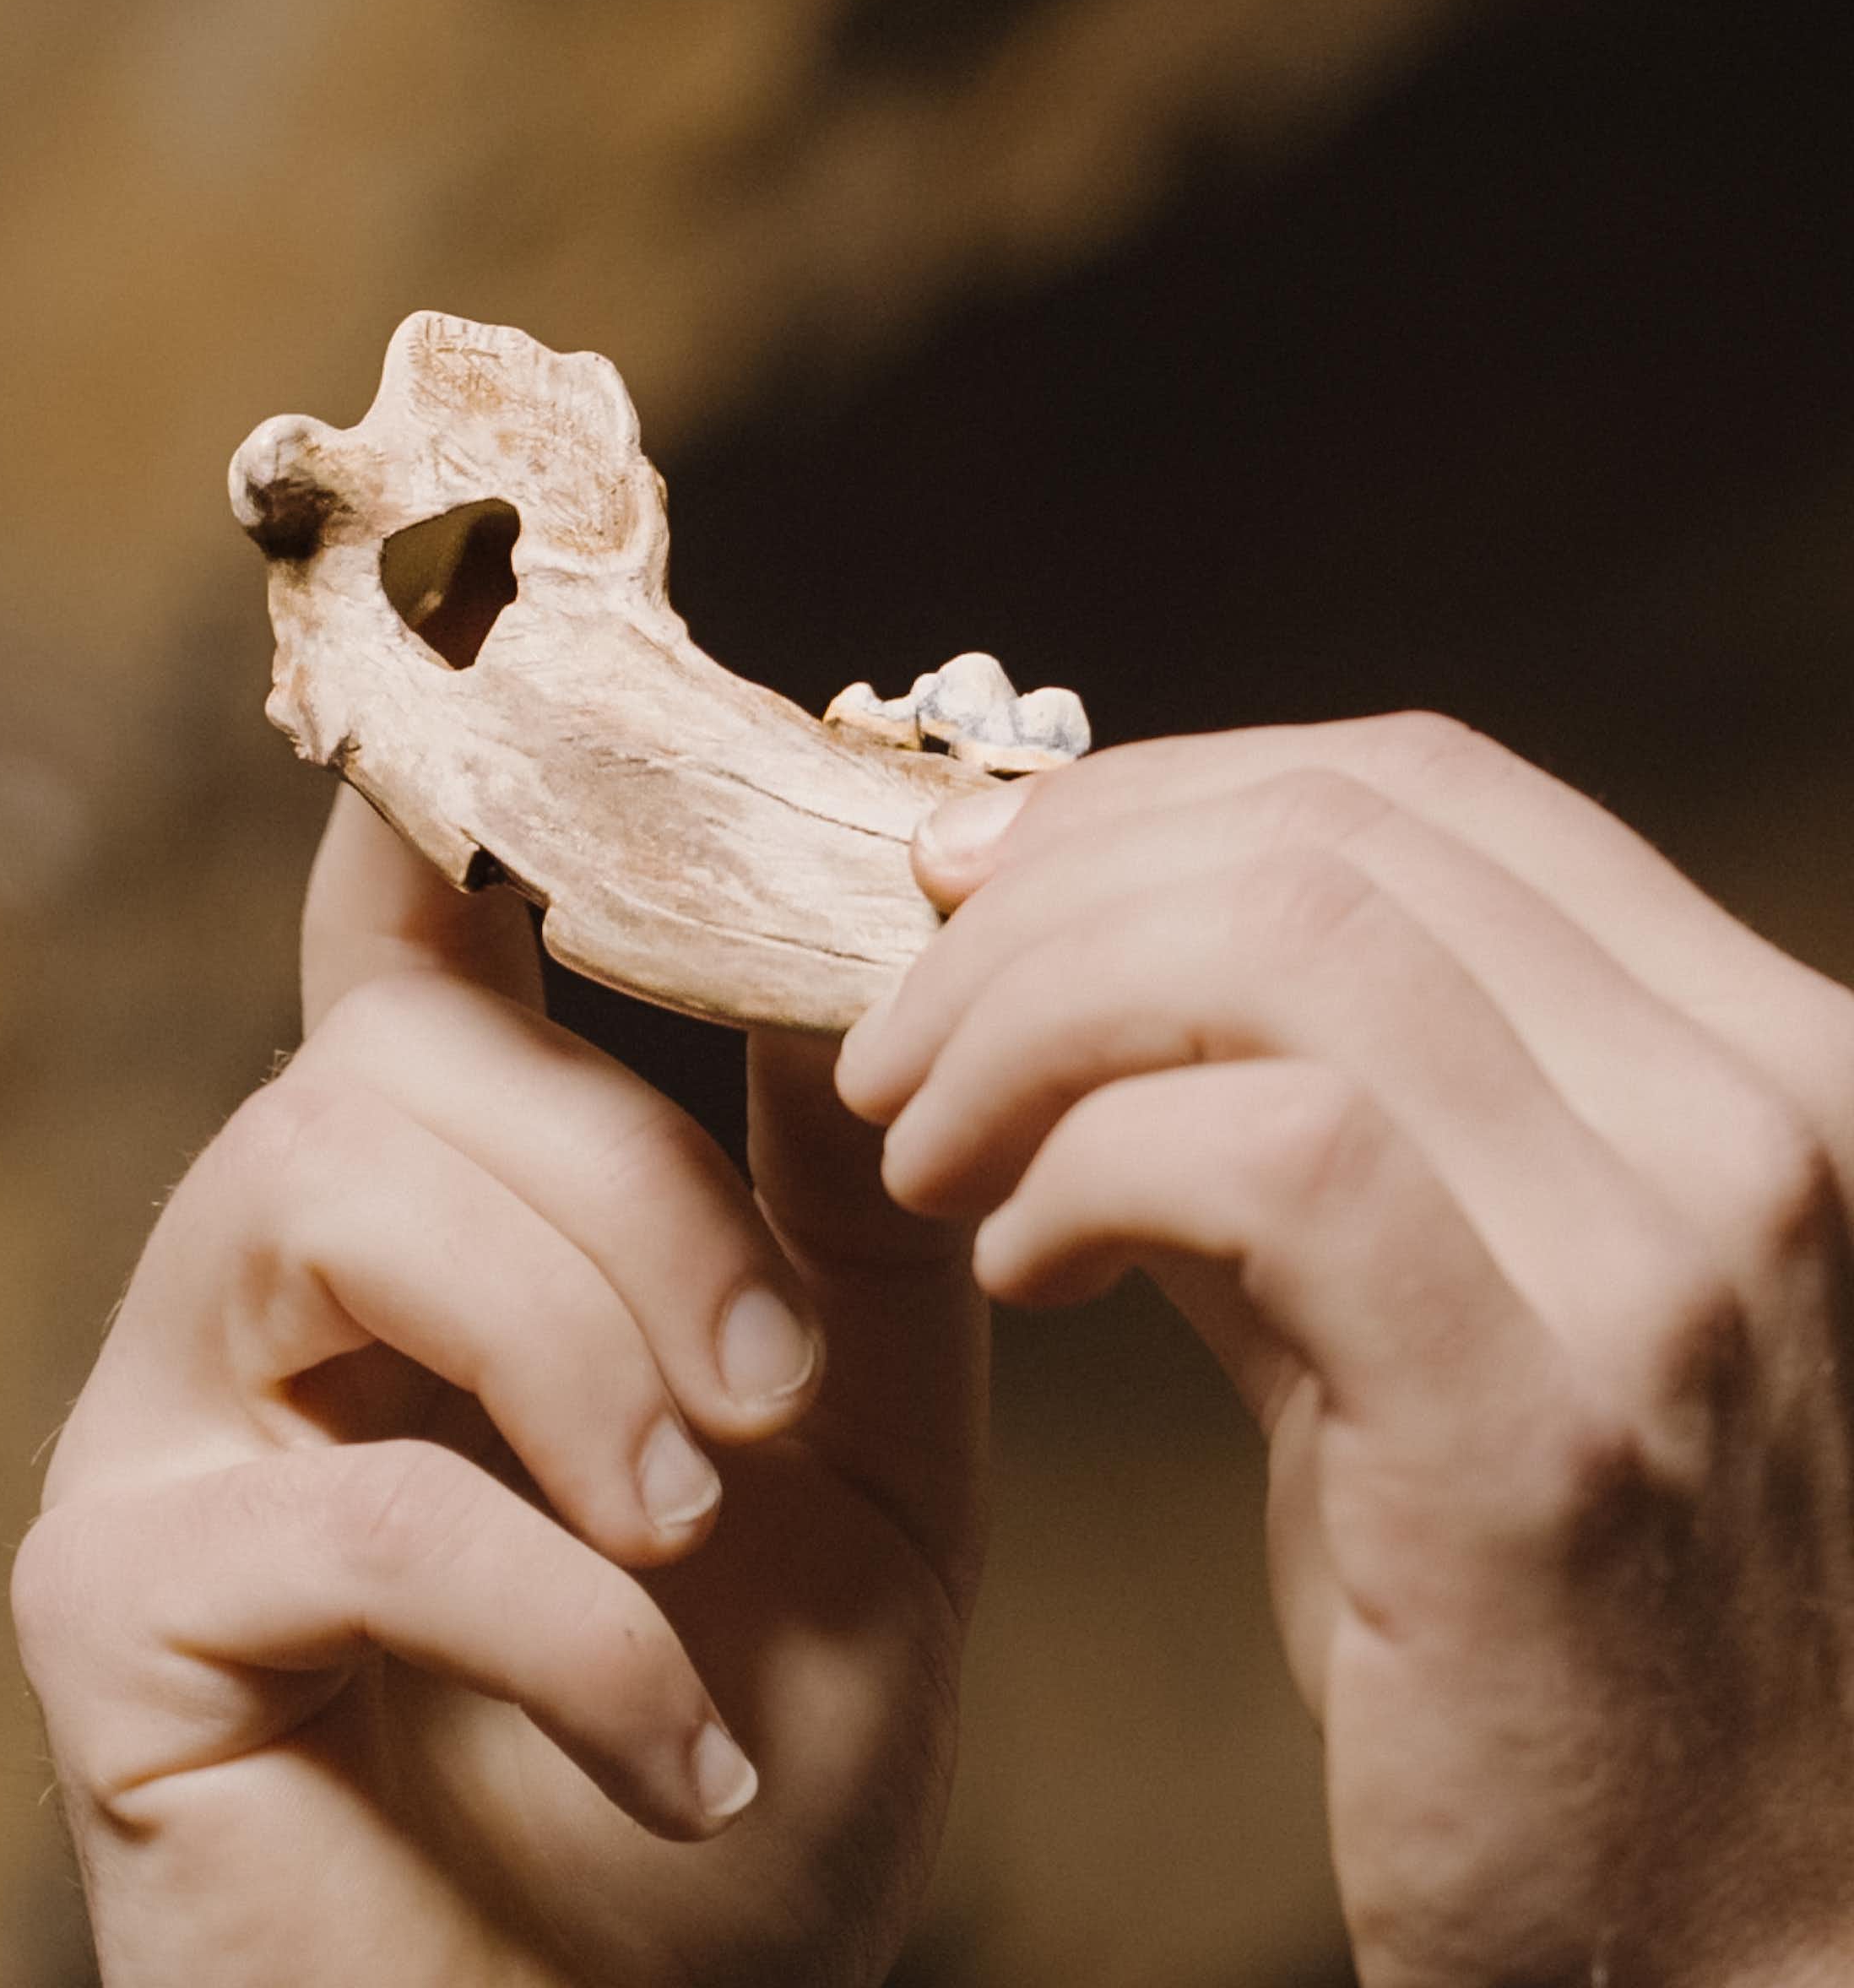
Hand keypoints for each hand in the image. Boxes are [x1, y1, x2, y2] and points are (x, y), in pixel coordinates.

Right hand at [13, 788, 984, 1987]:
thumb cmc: (749, 1732)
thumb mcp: (857, 1437)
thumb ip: (842, 1199)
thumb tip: (844, 955)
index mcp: (452, 1200)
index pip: (410, 941)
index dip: (439, 802)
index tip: (496, 644)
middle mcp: (275, 1262)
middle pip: (402, 1056)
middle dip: (631, 1196)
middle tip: (773, 1392)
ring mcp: (170, 1415)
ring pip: (330, 1193)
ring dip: (575, 1355)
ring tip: (697, 1534)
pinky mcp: (113, 1593)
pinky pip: (339, 1497)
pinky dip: (554, 1620)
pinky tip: (664, 1744)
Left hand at [839, 714, 1853, 1987]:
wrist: (1709, 1934)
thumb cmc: (1543, 1610)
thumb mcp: (1434, 1291)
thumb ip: (1287, 1104)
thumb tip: (1050, 952)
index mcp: (1743, 1044)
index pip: (1416, 786)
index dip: (1154, 794)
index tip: (976, 879)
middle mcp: (1759, 1110)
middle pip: (1326, 835)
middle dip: (1046, 899)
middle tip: (899, 1026)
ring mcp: (1682, 1258)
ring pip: (1282, 950)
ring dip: (1028, 1023)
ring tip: (925, 1144)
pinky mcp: (1556, 1425)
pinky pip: (1262, 1158)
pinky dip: (1083, 1169)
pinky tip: (1015, 1260)